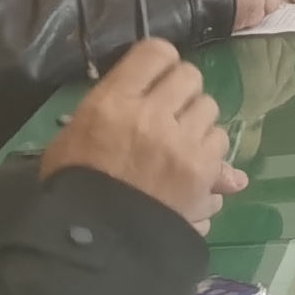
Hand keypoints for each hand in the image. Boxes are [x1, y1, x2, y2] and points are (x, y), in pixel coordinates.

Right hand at [40, 40, 243, 228]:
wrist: (92, 241)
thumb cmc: (73, 185)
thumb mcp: (75, 137)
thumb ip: (116, 110)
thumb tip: (151, 95)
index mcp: (113, 102)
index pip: (155, 52)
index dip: (161, 60)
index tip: (157, 74)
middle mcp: (152, 115)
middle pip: (189, 76)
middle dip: (181, 91)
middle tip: (168, 110)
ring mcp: (181, 143)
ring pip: (210, 108)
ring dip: (197, 122)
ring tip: (178, 142)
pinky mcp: (203, 171)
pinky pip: (220, 144)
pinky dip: (209, 153)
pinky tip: (191, 166)